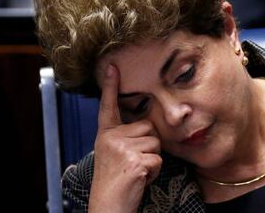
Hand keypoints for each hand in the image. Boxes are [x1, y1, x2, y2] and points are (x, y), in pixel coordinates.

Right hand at [89, 65, 161, 212]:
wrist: (109, 204)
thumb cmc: (115, 180)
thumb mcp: (113, 152)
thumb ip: (125, 136)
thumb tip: (146, 126)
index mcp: (106, 134)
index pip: (108, 106)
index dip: (111, 85)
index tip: (112, 66)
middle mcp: (111, 137)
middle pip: (148, 127)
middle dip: (148, 145)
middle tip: (134, 161)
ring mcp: (121, 147)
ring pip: (156, 142)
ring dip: (152, 158)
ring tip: (136, 169)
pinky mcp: (134, 159)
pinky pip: (158, 158)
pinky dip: (154, 171)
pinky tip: (140, 177)